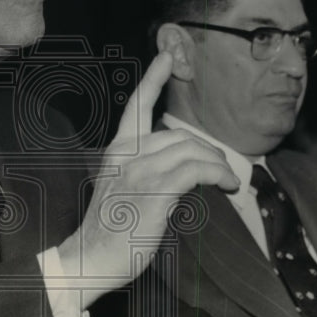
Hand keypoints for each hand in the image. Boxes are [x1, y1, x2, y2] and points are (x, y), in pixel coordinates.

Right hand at [57, 52, 238, 305]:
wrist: (88, 260)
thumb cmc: (106, 232)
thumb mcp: (119, 190)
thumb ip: (141, 170)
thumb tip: (178, 167)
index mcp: (116, 151)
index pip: (136, 106)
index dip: (153, 77)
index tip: (167, 55)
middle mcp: (126, 154)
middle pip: (178, 135)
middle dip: (207, 150)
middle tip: (223, 170)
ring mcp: (140, 171)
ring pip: (192, 150)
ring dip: (217, 164)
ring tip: (228, 180)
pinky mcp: (155, 191)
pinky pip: (197, 169)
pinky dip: (218, 173)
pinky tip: (226, 184)